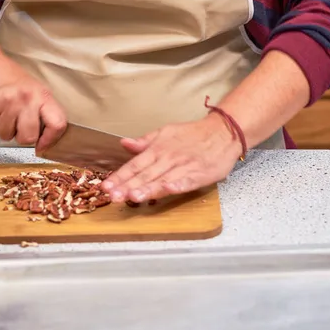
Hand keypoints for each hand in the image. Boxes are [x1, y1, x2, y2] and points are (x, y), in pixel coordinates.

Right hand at [0, 53, 66, 150]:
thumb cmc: (15, 81)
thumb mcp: (37, 93)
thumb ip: (43, 114)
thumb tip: (43, 143)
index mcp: (44, 96)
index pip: (57, 124)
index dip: (50, 140)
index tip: (41, 145)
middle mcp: (28, 98)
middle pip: (28, 137)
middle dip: (21, 136)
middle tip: (18, 125)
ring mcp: (9, 101)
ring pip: (6, 135)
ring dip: (4, 129)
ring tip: (5, 114)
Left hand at [101, 114, 242, 202]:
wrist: (223, 131)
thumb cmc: (192, 134)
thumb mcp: (166, 132)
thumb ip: (145, 142)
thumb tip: (124, 143)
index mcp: (158, 149)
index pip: (135, 165)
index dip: (120, 176)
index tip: (106, 186)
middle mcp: (168, 158)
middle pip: (145, 175)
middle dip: (127, 187)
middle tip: (112, 197)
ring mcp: (184, 167)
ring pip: (162, 180)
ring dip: (147, 189)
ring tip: (132, 197)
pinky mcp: (200, 174)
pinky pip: (186, 180)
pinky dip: (177, 185)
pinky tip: (167, 190)